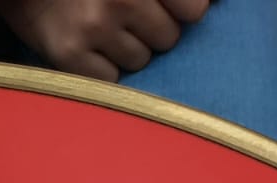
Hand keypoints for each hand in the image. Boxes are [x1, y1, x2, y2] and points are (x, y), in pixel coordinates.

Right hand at [0, 0, 209, 80]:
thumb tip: (207, 9)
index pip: (194, 9)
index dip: (183, 12)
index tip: (167, 10)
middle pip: (168, 39)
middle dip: (151, 31)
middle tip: (123, 18)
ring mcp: (94, 27)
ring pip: (140, 61)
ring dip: (126, 52)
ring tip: (101, 31)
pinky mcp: (69, 55)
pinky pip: (110, 80)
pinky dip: (102, 71)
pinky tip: (86, 49)